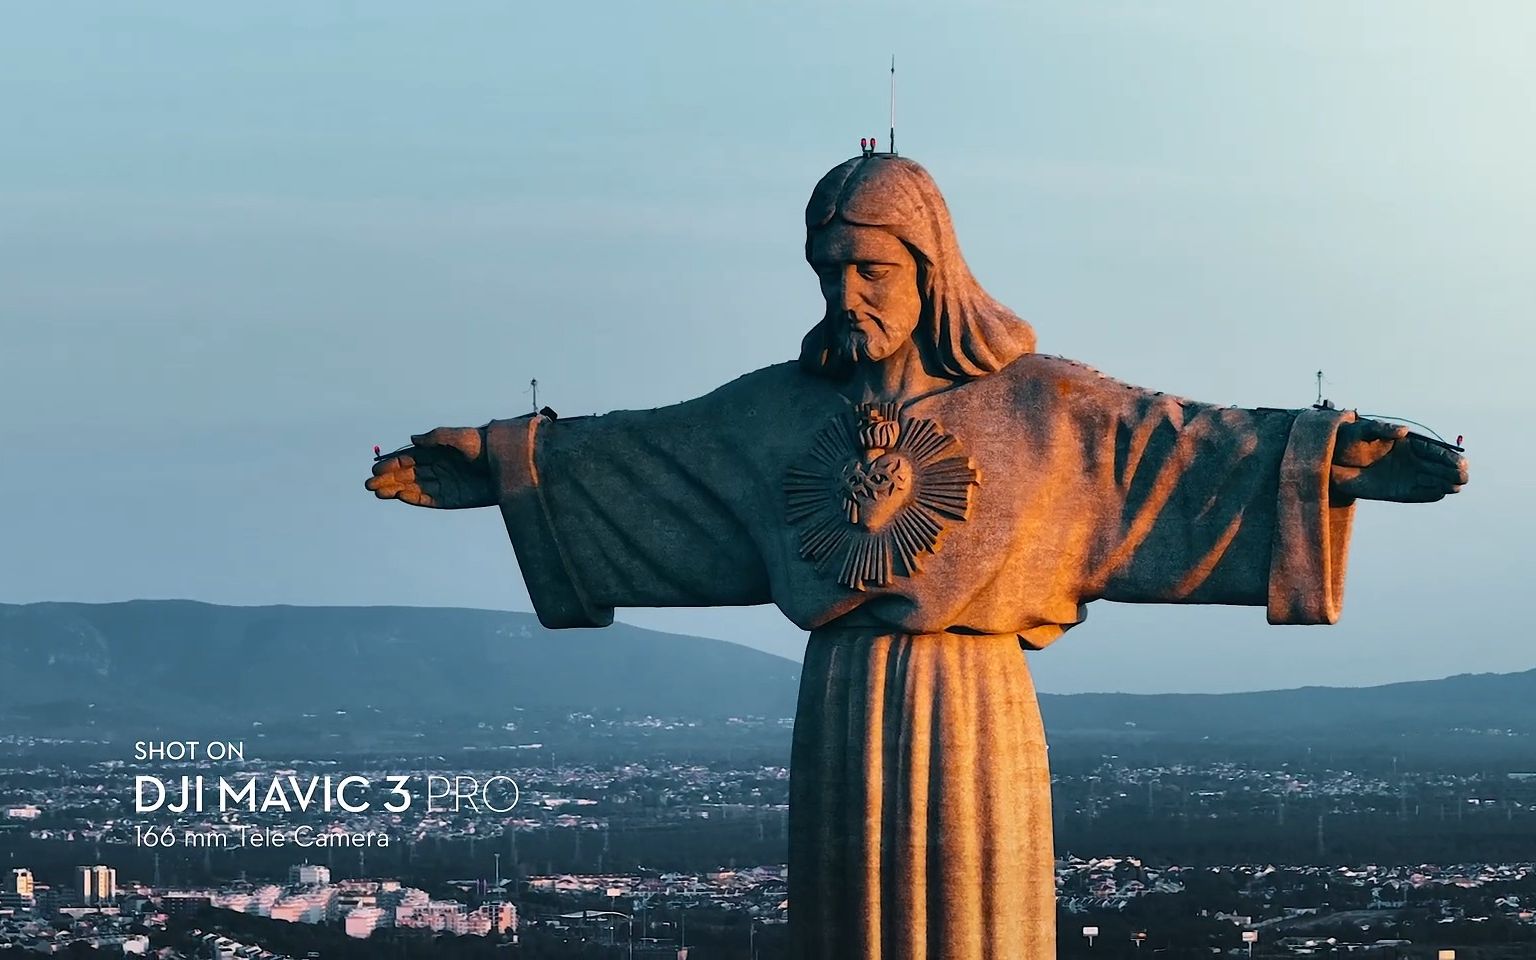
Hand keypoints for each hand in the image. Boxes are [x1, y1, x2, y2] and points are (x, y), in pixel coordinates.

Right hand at [365, 426, 495, 508]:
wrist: (507, 465)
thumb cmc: (485, 446)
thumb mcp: (461, 437)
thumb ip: (437, 437)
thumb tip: (413, 439)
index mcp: (437, 452)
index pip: (408, 459)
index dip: (392, 464)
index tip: (376, 470)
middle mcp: (437, 468)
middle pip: (406, 475)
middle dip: (387, 479)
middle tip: (369, 485)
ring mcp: (443, 484)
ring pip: (413, 487)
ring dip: (394, 490)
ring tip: (377, 492)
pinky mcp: (451, 499)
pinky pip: (427, 499)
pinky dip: (413, 498)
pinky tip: (399, 496)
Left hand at [1329, 419, 1467, 503]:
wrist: (1332, 461)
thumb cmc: (1349, 440)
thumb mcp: (1363, 431)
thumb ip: (1383, 429)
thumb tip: (1403, 431)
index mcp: (1408, 444)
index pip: (1433, 450)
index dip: (1447, 456)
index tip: (1460, 462)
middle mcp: (1411, 460)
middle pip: (1438, 466)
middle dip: (1451, 471)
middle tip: (1462, 476)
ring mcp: (1406, 476)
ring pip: (1431, 480)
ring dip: (1443, 483)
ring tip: (1455, 486)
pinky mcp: (1397, 491)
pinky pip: (1417, 494)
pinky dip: (1428, 494)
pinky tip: (1440, 494)